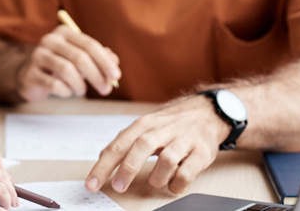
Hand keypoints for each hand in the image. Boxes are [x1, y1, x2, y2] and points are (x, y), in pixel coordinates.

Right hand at [18, 25, 120, 101]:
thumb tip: (114, 60)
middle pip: (79, 57)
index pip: (89, 44)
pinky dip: (66, 91)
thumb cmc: (59, 67)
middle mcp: (49, 40)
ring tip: (81, 91)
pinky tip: (67, 92)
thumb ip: (97, 57)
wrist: (29, 76)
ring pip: (67, 70)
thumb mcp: (79, 60)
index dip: (105, 61)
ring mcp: (38, 56)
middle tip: (106, 90)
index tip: (116, 77)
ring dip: (80, 85)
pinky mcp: (30, 74)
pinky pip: (54, 85)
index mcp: (64, 33)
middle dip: (97, 76)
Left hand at [85, 95, 229, 193]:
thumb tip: (102, 161)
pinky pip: (188, 171)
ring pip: (167, 159)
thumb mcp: (146, 127)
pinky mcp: (202, 151)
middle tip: (118, 187)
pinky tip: (173, 186)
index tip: (92, 184)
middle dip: (128, 168)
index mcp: (144, 124)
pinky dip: (177, 183)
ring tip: (155, 182)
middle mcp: (163, 129)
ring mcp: (184, 139)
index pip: (119, 144)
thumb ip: (125, 143)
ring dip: (157, 177)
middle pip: (142, 146)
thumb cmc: (170, 124)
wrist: (208, 112)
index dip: (104, 165)